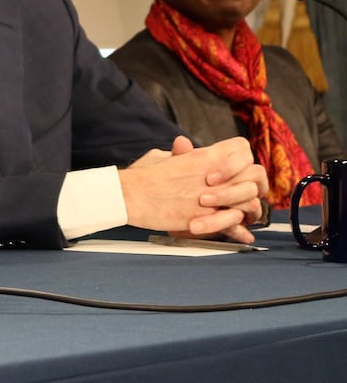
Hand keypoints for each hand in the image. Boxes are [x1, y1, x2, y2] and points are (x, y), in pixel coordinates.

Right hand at [120, 136, 264, 242]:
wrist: (128, 196)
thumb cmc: (141, 176)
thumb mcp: (161, 156)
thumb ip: (179, 154)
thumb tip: (182, 148)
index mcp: (203, 156)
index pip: (241, 148)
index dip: (242, 158)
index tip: (235, 169)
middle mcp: (213, 175)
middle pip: (255, 175)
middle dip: (253, 185)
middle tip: (245, 194)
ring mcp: (211, 198)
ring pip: (250, 201)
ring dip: (249, 209)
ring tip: (243, 215)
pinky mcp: (204, 218)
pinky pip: (234, 224)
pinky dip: (240, 231)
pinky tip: (242, 234)